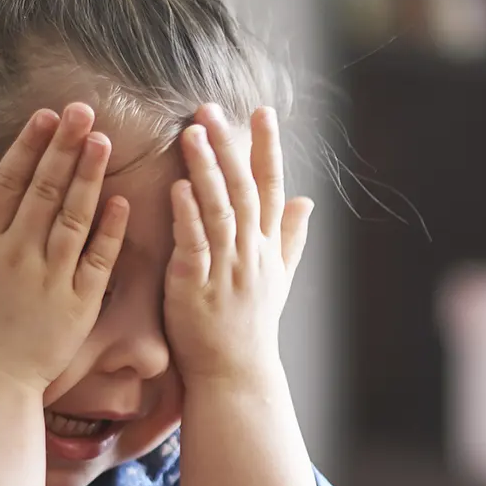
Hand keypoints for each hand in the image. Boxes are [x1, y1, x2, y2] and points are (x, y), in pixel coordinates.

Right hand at [0, 103, 128, 394]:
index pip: (6, 184)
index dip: (27, 147)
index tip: (45, 116)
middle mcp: (14, 254)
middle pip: (44, 189)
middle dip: (64, 146)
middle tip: (84, 111)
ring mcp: (48, 277)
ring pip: (74, 216)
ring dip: (89, 176)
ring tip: (104, 141)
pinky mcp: (77, 303)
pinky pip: (98, 258)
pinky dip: (111, 229)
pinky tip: (121, 200)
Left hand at [165, 104, 311, 385]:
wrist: (236, 376)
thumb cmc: (251, 328)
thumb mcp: (279, 280)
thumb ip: (290, 238)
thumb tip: (309, 201)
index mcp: (268, 247)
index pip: (272, 188)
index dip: (267, 148)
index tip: (262, 112)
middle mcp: (251, 253)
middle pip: (244, 190)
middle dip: (230, 147)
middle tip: (211, 109)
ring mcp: (226, 269)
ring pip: (219, 210)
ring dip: (206, 170)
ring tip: (191, 133)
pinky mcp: (196, 287)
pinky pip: (194, 245)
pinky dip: (187, 215)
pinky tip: (177, 187)